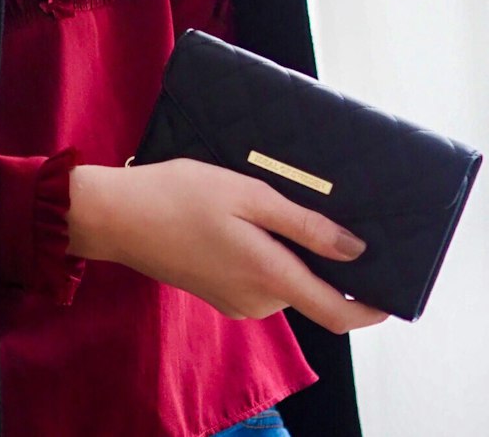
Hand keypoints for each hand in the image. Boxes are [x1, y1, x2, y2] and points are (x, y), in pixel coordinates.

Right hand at [68, 158, 388, 333]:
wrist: (117, 215)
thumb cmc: (179, 194)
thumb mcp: (247, 194)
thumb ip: (304, 226)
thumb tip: (355, 251)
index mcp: (269, 275)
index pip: (339, 313)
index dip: (372, 307)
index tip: (390, 286)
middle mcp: (257, 299)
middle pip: (310, 288)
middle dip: (321, 257)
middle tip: (314, 205)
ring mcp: (235, 300)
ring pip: (283, 279)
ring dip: (288, 251)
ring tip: (269, 202)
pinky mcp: (217, 292)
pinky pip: (258, 278)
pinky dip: (264, 254)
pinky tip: (244, 219)